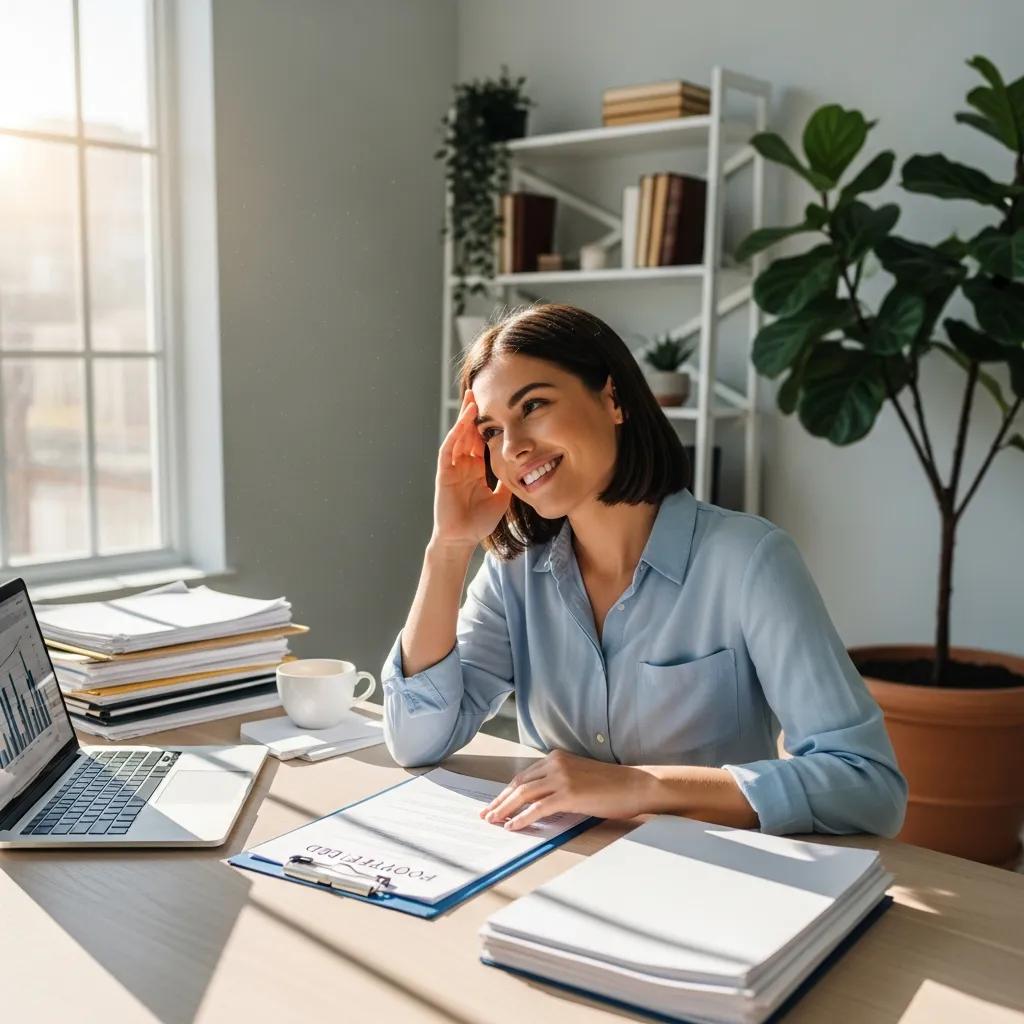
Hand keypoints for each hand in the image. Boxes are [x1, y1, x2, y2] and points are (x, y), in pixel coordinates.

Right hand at [432, 389, 511, 548]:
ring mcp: (452, 468)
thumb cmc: (479, 522)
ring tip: (472, 399)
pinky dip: (455, 434)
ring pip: (458, 437)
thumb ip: (509, 482)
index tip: (497, 408)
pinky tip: (463, 421)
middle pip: (468, 433)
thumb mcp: (501, 497)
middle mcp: (462, 465)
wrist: (463, 539)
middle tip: (481, 391)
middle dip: (473, 414)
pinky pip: (448, 449)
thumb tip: (525, 469)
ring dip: (464, 418)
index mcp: (475, 470)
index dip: (487, 425)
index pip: (481, 441)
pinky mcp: (443, 473)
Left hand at [479, 749, 654, 830]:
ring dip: (505, 809)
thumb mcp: (579, 777)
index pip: (524, 776)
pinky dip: (522, 818)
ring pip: (524, 794)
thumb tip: (536, 803)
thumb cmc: (611, 785)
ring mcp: (562, 777)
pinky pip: (538, 807)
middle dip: (500, 800)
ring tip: (493, 821)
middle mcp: (556, 763)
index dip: (507, 791)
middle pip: (519, 783)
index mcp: (557, 757)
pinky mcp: (569, 793)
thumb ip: (557, 783)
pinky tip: (513, 826)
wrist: (635, 785)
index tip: (495, 803)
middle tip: (486, 814)